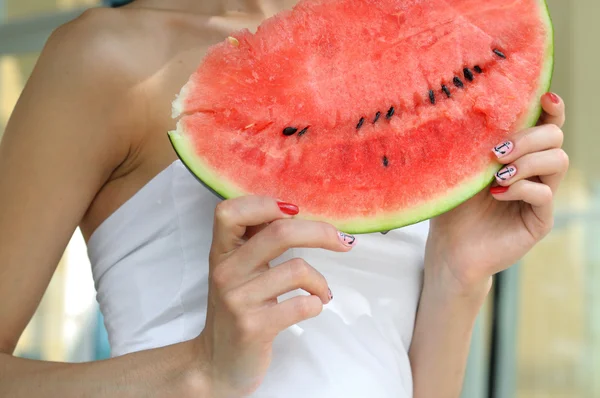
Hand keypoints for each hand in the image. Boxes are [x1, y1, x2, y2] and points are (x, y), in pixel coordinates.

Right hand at [193, 196, 355, 396]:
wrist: (217, 363)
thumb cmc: (237, 310)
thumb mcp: (237, 271)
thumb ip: (255, 242)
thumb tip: (294, 211)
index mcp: (221, 252)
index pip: (231, 211)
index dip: (265, 203)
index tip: (295, 211)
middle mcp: (225, 271)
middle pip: (280, 232)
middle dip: (321, 232)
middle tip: (342, 242)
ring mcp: (238, 300)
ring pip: (297, 269)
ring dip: (321, 281)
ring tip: (321, 291)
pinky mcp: (253, 327)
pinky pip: (301, 305)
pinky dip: (316, 303)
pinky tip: (314, 306)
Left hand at [426, 92, 567, 294]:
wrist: (449, 249)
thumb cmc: (453, 207)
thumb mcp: (459, 171)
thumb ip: (471, 145)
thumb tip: (470, 109)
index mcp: (518, 155)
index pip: (544, 125)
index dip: (551, 109)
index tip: (545, 97)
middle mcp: (534, 172)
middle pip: (556, 137)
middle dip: (530, 137)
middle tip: (498, 152)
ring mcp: (540, 196)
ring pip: (558, 161)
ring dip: (527, 161)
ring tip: (497, 174)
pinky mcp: (540, 220)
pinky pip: (544, 194)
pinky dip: (521, 189)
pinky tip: (496, 194)